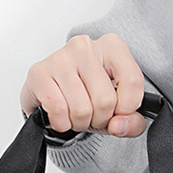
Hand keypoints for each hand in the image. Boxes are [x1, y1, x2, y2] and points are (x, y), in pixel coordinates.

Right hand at [20, 33, 146, 136]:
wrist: (53, 95)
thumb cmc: (87, 95)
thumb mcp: (118, 110)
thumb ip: (132, 122)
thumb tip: (119, 125)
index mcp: (111, 46)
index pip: (133, 81)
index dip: (127, 109)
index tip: (118, 112)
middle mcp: (85, 47)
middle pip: (106, 100)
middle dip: (100, 119)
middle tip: (92, 114)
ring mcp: (60, 58)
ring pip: (82, 109)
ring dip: (80, 123)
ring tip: (75, 114)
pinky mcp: (39, 73)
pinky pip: (58, 110)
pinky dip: (62, 123)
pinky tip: (61, 116)